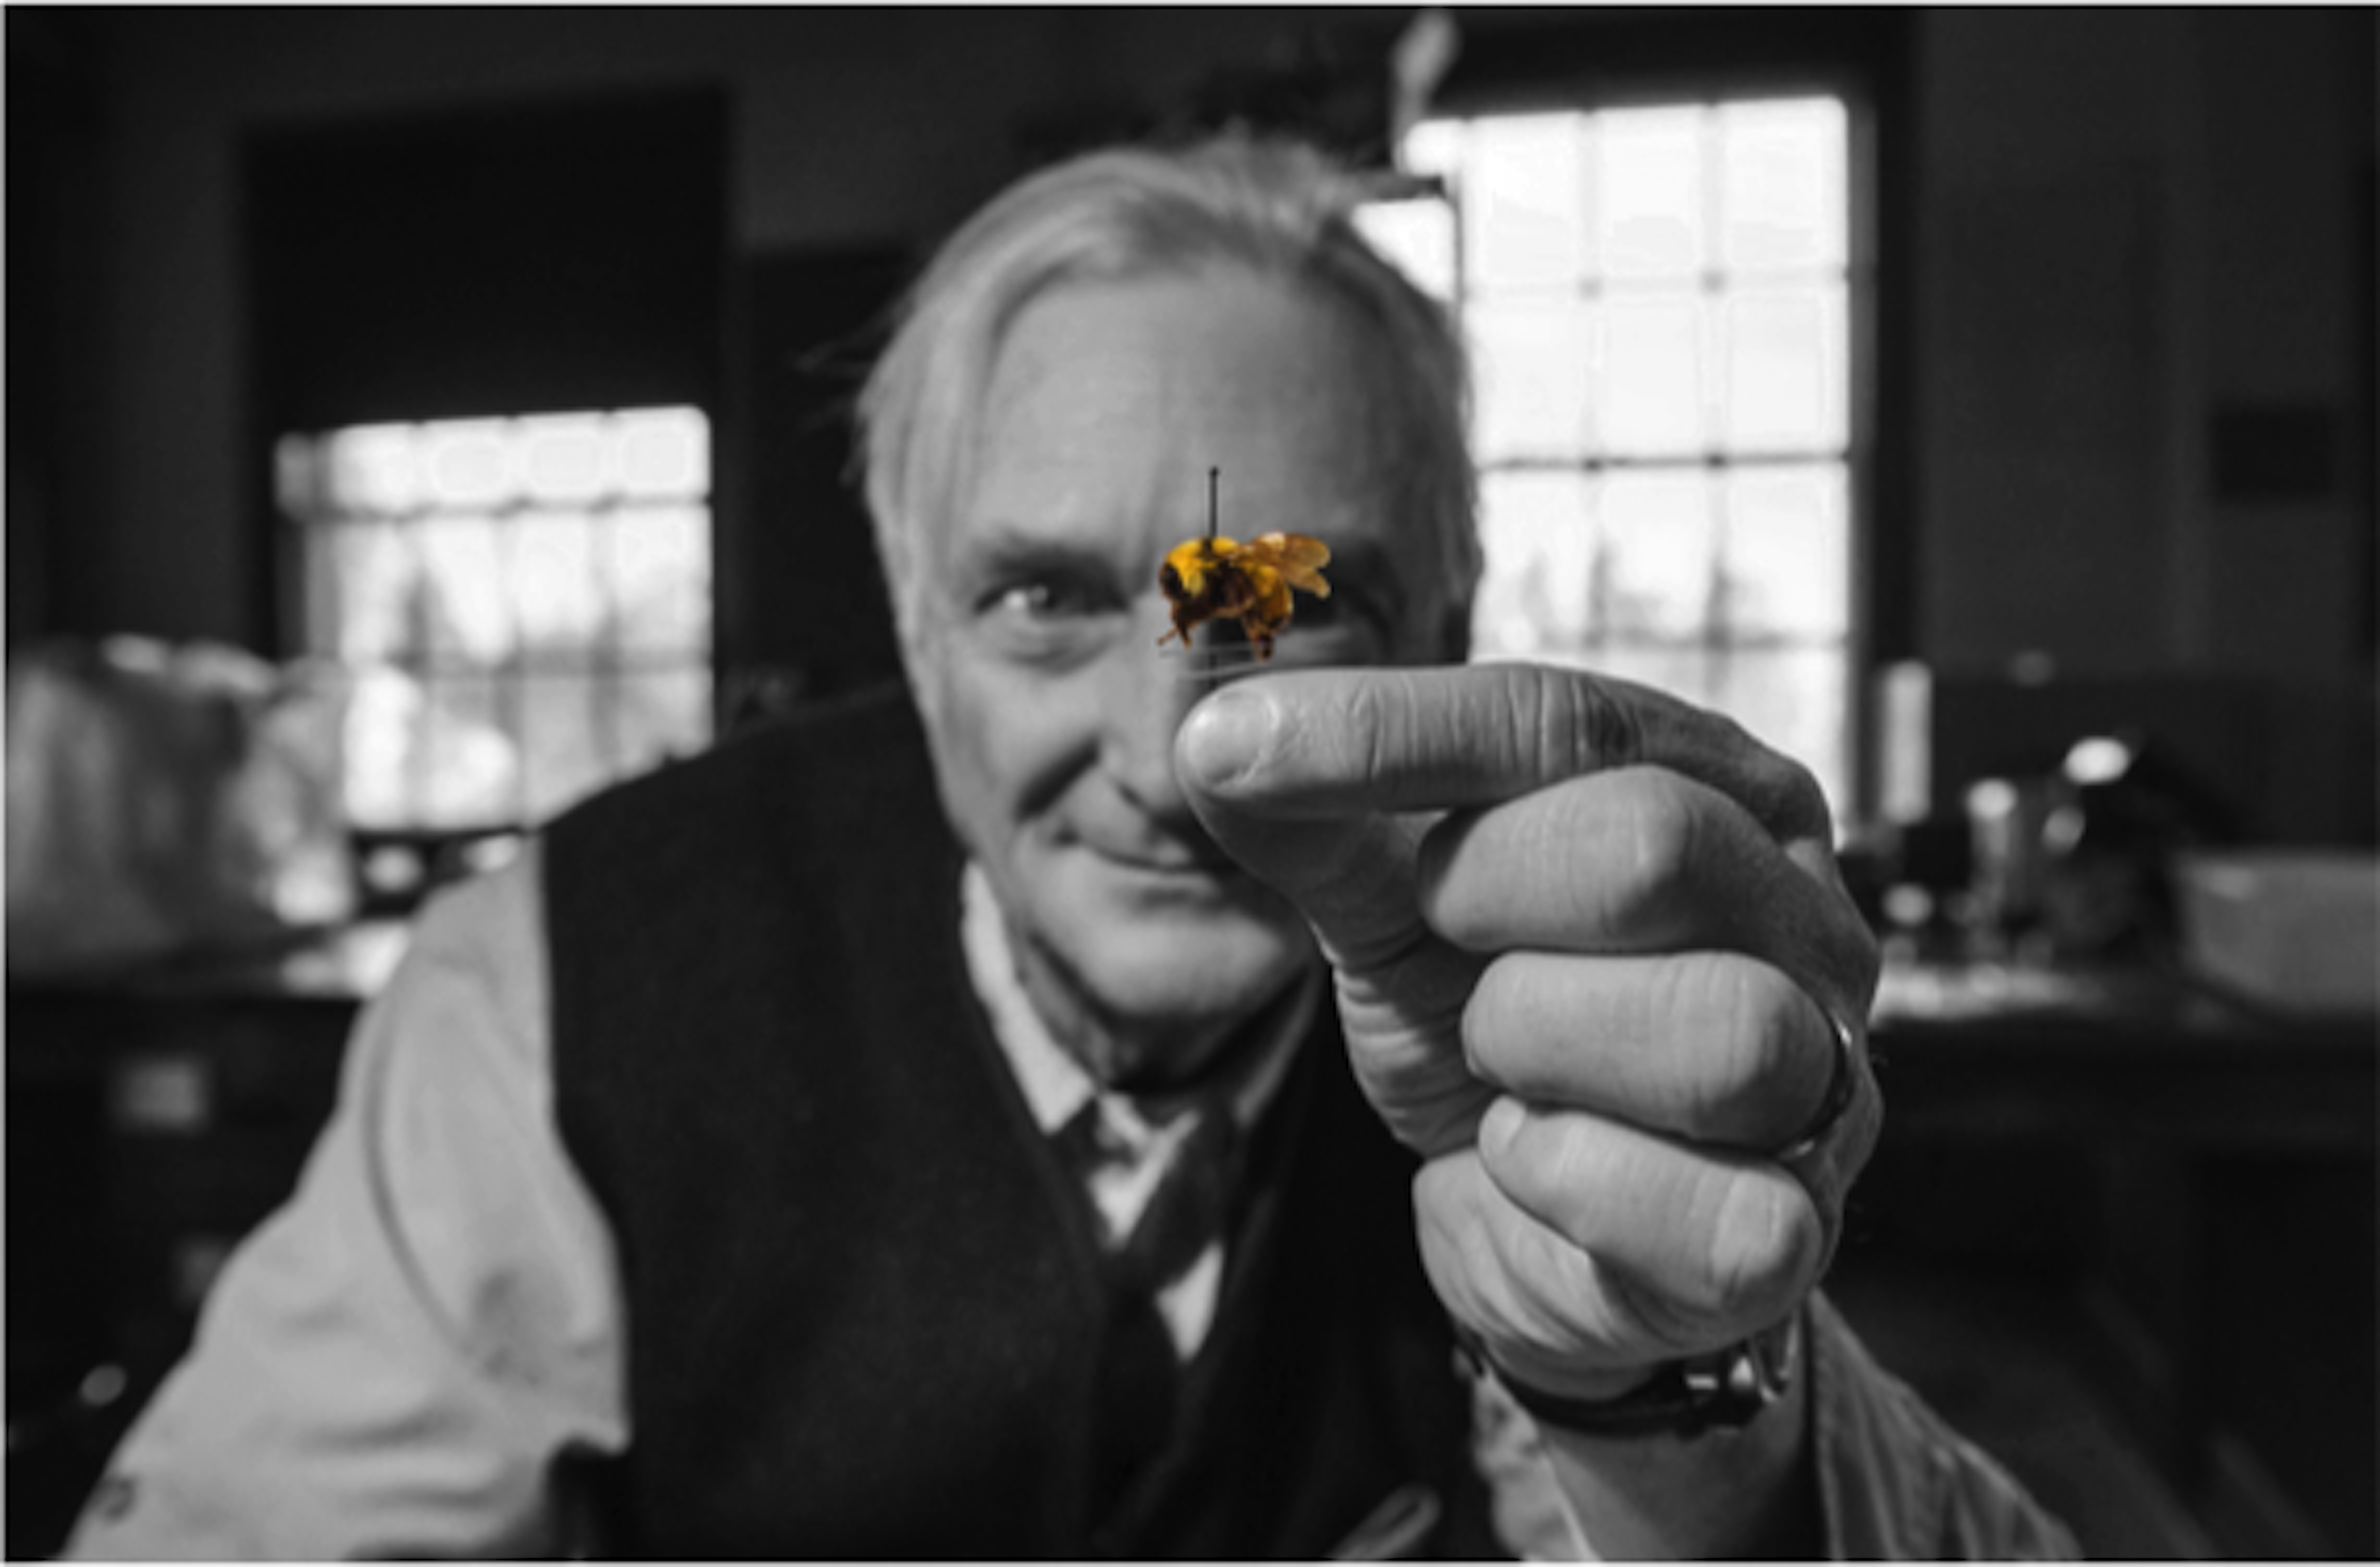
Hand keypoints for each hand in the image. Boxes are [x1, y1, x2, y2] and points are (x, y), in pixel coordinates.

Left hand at [1176, 663, 1880, 1401]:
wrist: (1538, 1223)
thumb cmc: (1495, 1030)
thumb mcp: (1398, 905)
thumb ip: (1323, 819)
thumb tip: (1211, 736)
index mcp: (1724, 790)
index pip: (1563, 718)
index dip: (1384, 731)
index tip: (1222, 748)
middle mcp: (1806, 917)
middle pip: (1652, 847)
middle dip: (1488, 900)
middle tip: (1445, 945)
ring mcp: (1825, 1080)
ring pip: (1713, 1030)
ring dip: (1537, 1048)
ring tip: (1503, 1067)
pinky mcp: (1789, 1234)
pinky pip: (1708, 1209)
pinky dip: (1569, 1185)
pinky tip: (1531, 1162)